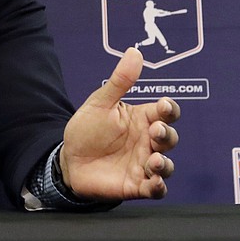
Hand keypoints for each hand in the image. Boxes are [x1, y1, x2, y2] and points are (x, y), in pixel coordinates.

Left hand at [60, 47, 180, 200]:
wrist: (69, 160)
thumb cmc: (87, 129)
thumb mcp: (100, 103)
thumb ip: (120, 81)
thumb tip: (135, 51)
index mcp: (141, 119)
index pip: (165, 112)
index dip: (168, 109)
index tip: (163, 106)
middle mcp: (147, 141)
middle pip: (170, 137)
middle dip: (167, 134)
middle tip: (154, 131)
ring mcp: (144, 164)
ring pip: (167, 165)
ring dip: (165, 163)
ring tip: (155, 160)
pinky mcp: (137, 185)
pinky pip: (156, 189)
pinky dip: (159, 186)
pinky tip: (154, 181)